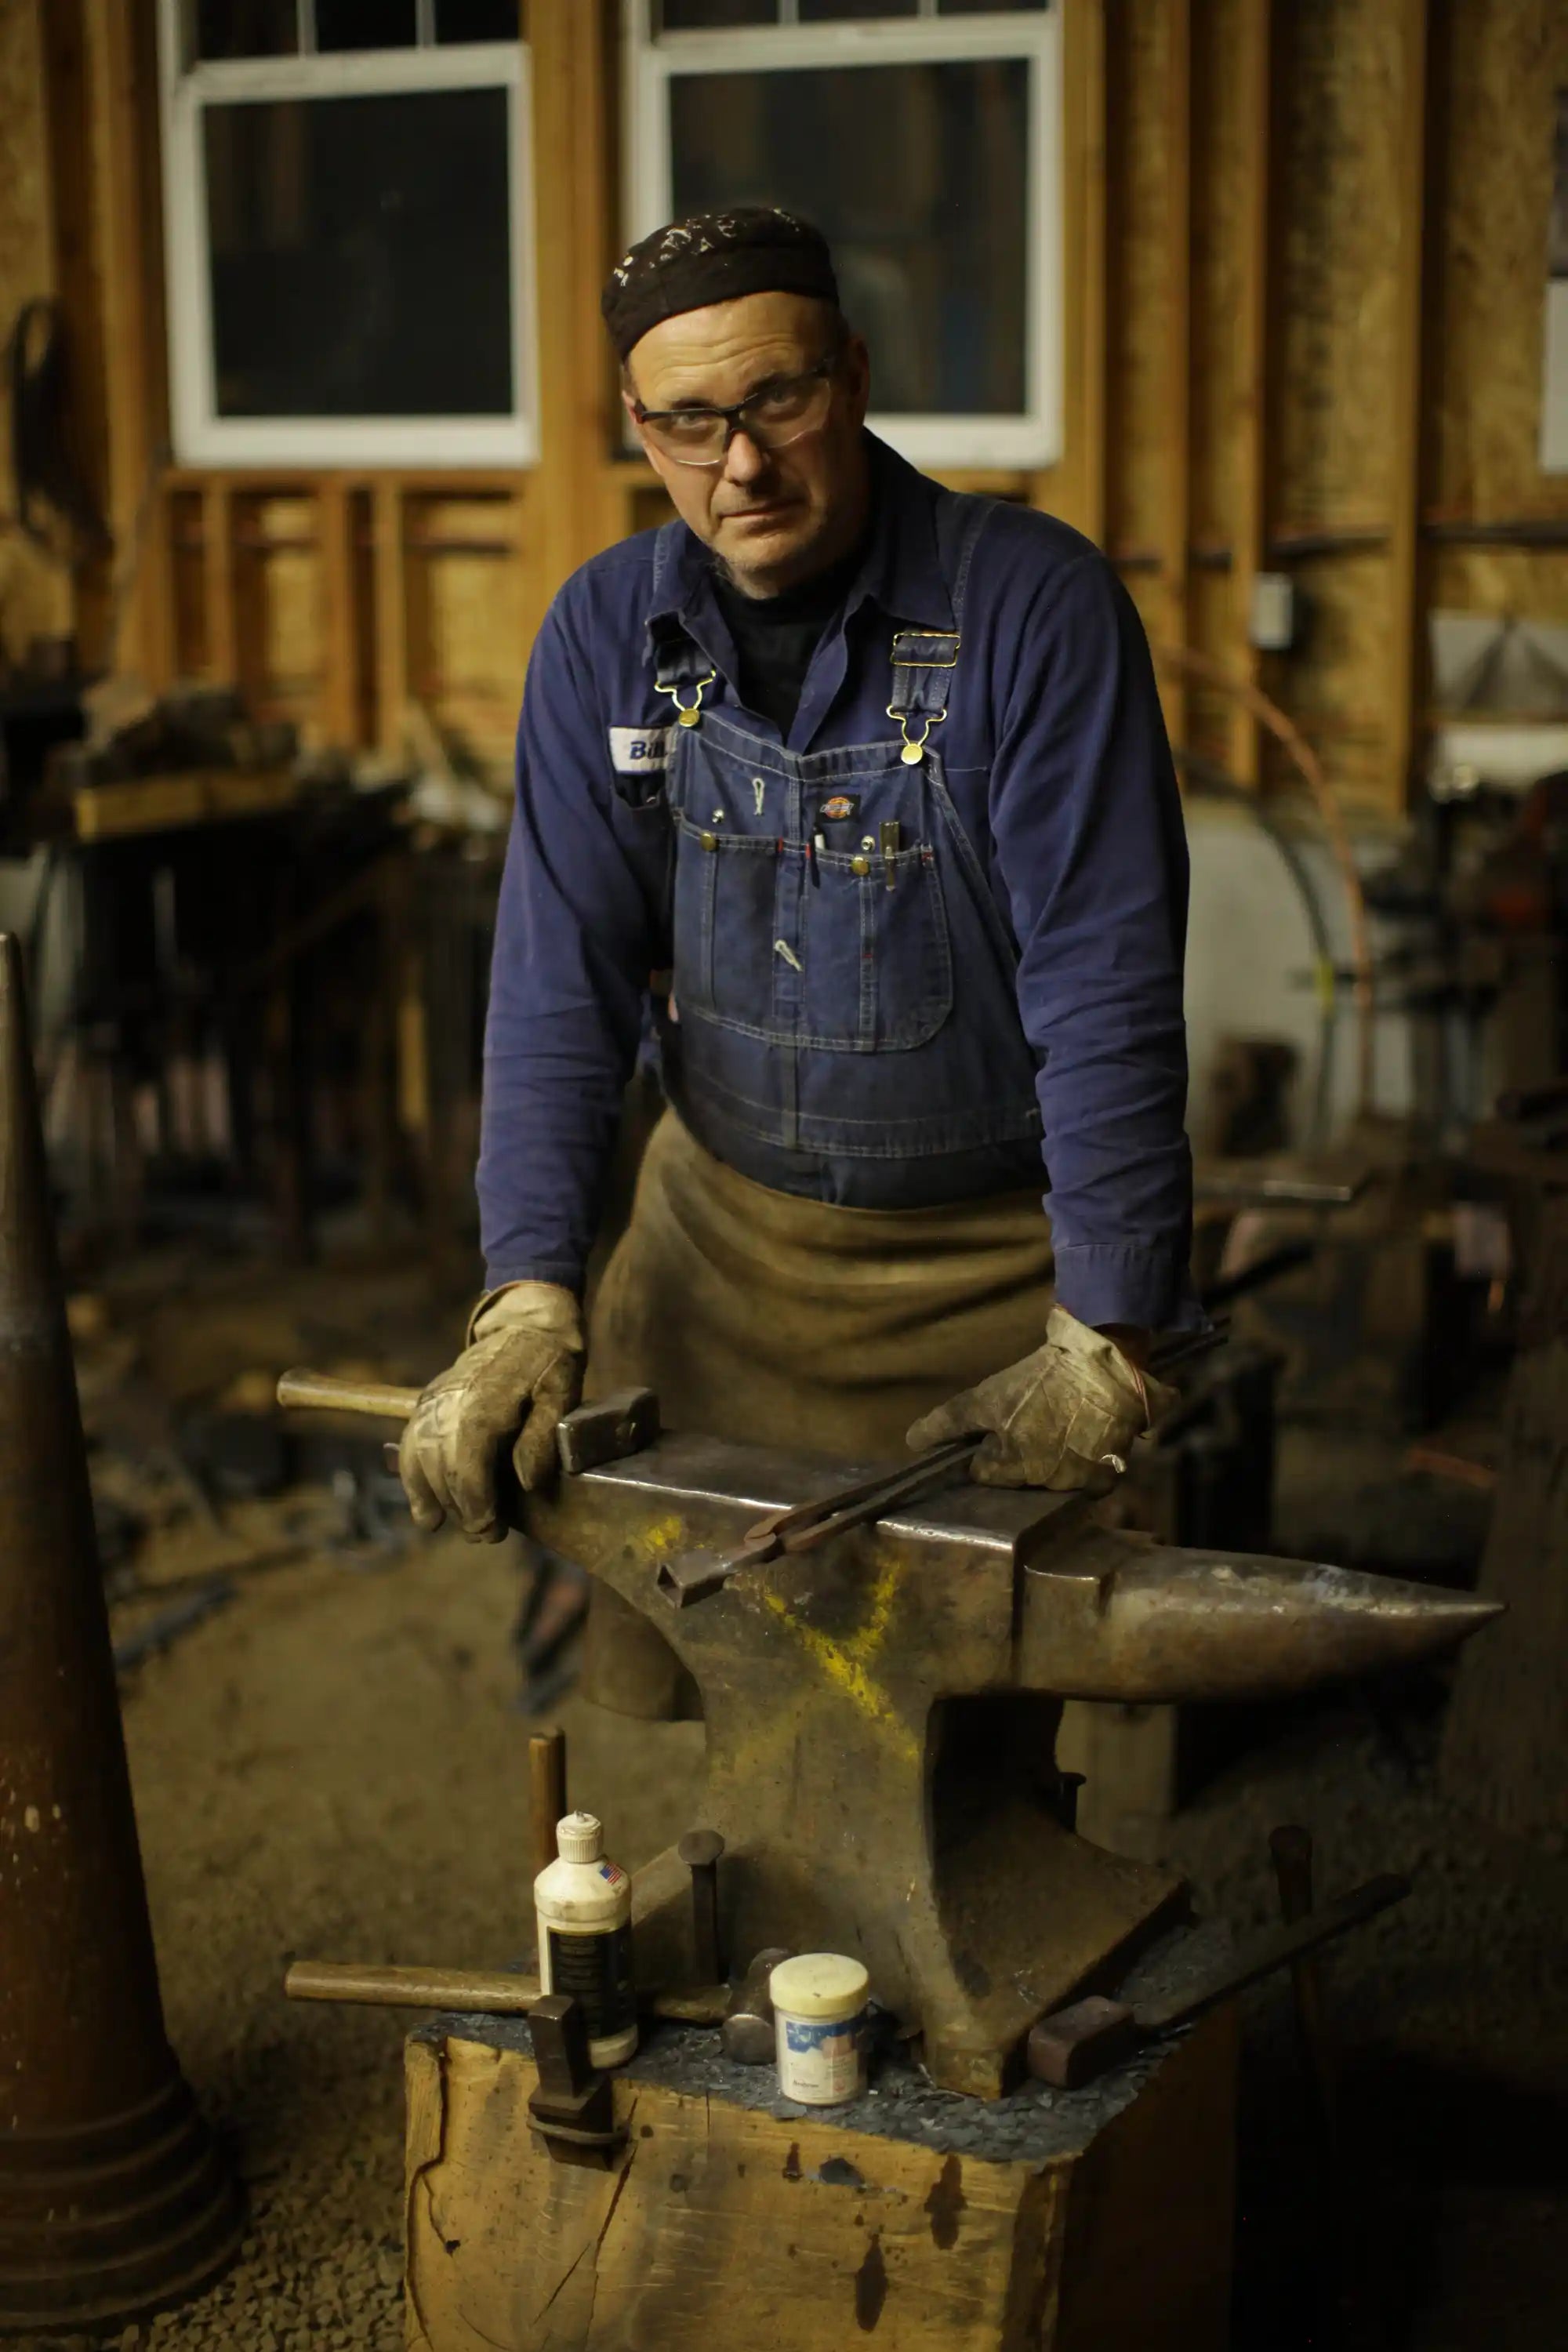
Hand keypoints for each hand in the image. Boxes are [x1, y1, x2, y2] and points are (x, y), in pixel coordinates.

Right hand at [398, 1282, 583, 1540]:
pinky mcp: (427, 1403)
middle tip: (485, 1534)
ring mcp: (434, 1402)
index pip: (468, 1469)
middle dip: (460, 1510)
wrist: (523, 1325)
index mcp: (484, 1405)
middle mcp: (449, 1404)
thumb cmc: (548, 1363)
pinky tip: (426, 1507)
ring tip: (450, 1523)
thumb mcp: (562, 1395)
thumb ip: (542, 1439)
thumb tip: (525, 1482)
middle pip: (442, 1471)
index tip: (492, 1531)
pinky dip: (412, 1478)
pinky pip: (410, 1444)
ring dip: (433, 1498)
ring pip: (420, 1461)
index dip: (478, 1508)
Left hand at [905, 1305, 1175, 1495]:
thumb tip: (912, 1444)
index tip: (999, 1430)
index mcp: (1008, 1467)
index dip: (987, 1451)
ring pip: (1054, 1482)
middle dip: (1020, 1459)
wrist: (1105, 1368)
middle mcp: (1040, 1486)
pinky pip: (1090, 1483)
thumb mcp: (986, 1397)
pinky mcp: (1107, 1479)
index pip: (983, 1473)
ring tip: (1061, 1430)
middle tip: (1033, 1424)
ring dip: (1054, 1463)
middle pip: (1020, 1480)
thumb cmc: (1038, 1381)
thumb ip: (947, 1423)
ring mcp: (1076, 1486)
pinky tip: (1085, 1441)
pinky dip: (1085, 1467)